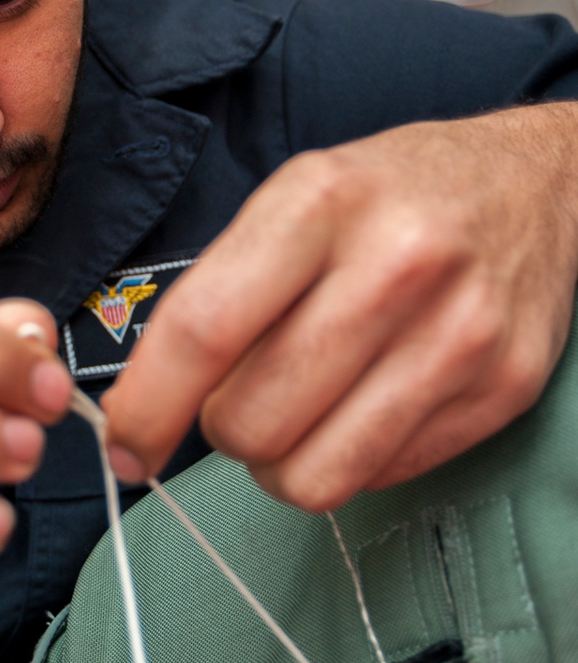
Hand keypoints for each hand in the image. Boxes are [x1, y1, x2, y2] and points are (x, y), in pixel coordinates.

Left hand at [103, 103, 577, 510]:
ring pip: (314, 475)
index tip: (126, 444)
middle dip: (223, 431)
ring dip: (281, 463)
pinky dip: (350, 458)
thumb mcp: (298, 197)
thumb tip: (147, 404)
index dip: (148, 407)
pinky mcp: (503, 391)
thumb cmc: (394, 196)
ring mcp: (460, 335)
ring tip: (299, 411)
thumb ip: (224, 289)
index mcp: (322, 201)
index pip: (205, 330)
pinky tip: (365, 404)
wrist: (541, 185)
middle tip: (241, 397)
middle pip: (254, 422)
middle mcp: (397, 264)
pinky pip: (379, 478)